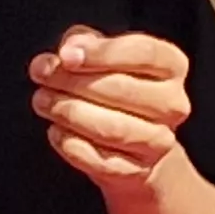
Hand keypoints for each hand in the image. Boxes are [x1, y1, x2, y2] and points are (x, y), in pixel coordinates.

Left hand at [31, 27, 194, 191]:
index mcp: (171, 66)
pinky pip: (100, 160)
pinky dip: (71, 144)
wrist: (133, 145)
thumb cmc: (115, 87)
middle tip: (41, 75)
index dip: (101, 52)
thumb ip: (84, 42)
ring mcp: (159, 141)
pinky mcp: (137, 171)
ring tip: (42, 101)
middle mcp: (173, 104)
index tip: (65, 54)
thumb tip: (70, 50)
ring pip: (111, 127)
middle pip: (122, 88)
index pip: (143, 52)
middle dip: (72, 81)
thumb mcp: (102, 54)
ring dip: (68, 112)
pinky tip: (55, 130)